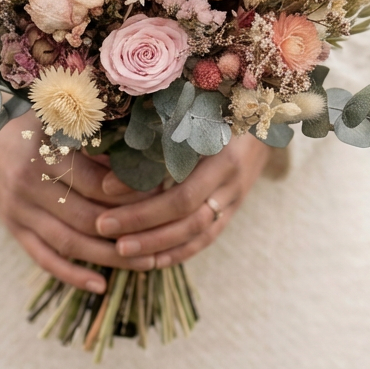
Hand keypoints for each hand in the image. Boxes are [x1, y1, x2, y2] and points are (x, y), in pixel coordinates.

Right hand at [0, 111, 155, 292]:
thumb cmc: (29, 123)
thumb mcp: (59, 119)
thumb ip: (94, 138)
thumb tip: (141, 159)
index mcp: (44, 152)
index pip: (97, 184)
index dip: (132, 195)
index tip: (162, 196)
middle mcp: (29, 185)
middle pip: (88, 218)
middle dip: (129, 230)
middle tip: (164, 234)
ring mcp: (19, 211)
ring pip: (70, 244)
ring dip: (110, 258)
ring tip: (146, 264)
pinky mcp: (14, 230)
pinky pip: (44, 259)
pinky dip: (73, 276)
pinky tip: (101, 286)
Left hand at [94, 133, 270, 267]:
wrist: (266, 117)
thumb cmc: (220, 108)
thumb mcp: (194, 116)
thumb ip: (158, 141)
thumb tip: (108, 173)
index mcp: (224, 158)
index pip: (182, 196)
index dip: (143, 206)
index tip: (104, 202)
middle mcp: (232, 184)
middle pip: (187, 219)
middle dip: (143, 228)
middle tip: (103, 228)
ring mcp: (234, 200)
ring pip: (197, 235)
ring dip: (157, 246)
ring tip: (120, 251)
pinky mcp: (232, 210)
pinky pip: (206, 239)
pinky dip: (178, 252)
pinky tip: (150, 260)